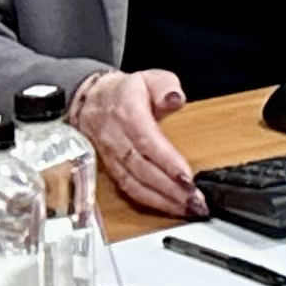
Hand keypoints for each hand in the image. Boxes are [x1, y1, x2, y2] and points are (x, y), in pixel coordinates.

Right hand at [73, 69, 201, 217]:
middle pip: (142, 169)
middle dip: (169, 188)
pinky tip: (169, 208)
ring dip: (162, 200)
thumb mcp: (150, 78)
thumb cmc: (127, 90)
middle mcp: (117, 139)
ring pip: (134, 184)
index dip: (167, 162)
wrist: (91, 101)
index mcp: (127, 114)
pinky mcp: (112, 170)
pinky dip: (149, 201)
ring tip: (187, 208)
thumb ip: (165, 86)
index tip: (187, 178)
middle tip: (195, 200)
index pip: (147, 142)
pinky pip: (128, 189)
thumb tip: (175, 99)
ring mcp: (112, 157)